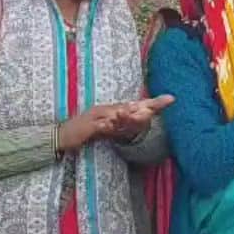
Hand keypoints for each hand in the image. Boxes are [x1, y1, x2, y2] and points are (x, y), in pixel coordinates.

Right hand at [56, 96, 174, 149]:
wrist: (62, 135)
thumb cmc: (86, 131)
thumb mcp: (108, 128)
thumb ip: (124, 125)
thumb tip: (141, 121)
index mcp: (114, 110)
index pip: (138, 105)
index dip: (154, 102)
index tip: (172, 99)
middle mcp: (108, 110)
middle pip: (131, 107)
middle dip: (147, 106)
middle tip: (163, 103)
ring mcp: (97, 116)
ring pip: (117, 114)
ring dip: (130, 114)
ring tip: (144, 113)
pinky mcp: (87, 127)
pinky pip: (99, 126)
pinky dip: (107, 125)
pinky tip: (113, 124)